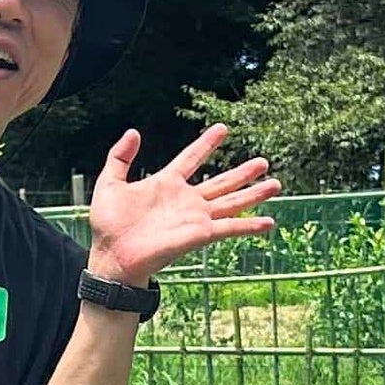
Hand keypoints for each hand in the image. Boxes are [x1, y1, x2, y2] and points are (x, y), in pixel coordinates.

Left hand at [86, 124, 278, 285]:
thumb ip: (120, 157)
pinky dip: (250, 225)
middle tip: (263, 161)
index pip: (191, 158)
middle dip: (243, 172)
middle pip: (221, 182)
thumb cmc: (109, 225)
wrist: (113, 256)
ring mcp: (195, 217)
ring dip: (254, 193)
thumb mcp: (110, 183)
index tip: (222, 129)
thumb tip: (134, 132)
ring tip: (275, 184)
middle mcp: (186, 200)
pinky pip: (230, 227)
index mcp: (166, 184)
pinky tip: (269, 222)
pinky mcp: (200, 234)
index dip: (206, 144)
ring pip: (232, 202)